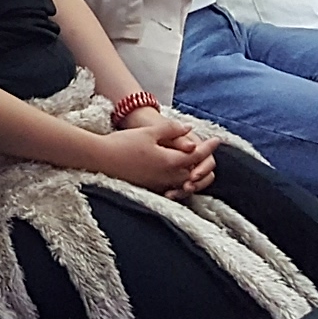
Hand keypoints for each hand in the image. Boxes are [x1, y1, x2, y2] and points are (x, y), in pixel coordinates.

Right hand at [89, 120, 214, 195]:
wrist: (100, 159)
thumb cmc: (123, 143)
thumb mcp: (149, 132)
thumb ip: (171, 129)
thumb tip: (189, 129)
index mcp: (170, 161)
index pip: (197, 155)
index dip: (208, 147)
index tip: (217, 140)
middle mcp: (167, 177)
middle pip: (194, 173)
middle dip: (204, 164)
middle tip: (209, 153)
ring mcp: (158, 185)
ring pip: (184, 183)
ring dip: (193, 174)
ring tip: (198, 166)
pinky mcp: (150, 189)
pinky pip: (172, 189)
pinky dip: (180, 184)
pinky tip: (178, 178)